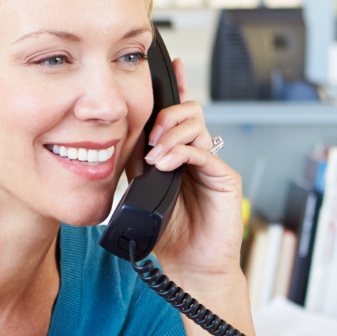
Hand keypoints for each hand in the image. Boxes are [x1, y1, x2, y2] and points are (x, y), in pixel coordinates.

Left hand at [127, 58, 242, 284]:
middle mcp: (195, 156)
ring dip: (171, 133)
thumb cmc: (169, 238)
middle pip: (187, 112)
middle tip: (149, 136)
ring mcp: (211, 165)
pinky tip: (166, 163)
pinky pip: (206, 152)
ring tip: (155, 154)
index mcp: (176, 156)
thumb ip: (132, 171)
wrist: (191, 269)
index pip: (173, 115)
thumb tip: (111, 149)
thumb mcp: (140, 198)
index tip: (166, 67)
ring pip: (196, 125)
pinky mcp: (225, 179)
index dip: (171, 89)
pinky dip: (183, 152)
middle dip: (165, 115)